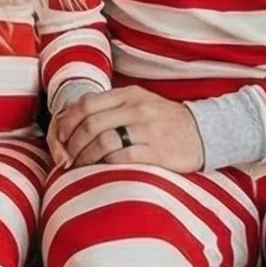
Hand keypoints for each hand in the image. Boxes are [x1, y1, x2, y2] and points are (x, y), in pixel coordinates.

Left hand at [50, 86, 204, 173]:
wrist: (205, 133)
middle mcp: (137, 108)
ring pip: (102, 142)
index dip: (66, 123)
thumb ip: (112, 107)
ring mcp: (147, 130)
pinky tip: (98, 172)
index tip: (60, 138)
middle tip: (65, 158)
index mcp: (129, 94)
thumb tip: (73, 120)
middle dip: (71, 144)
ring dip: (84, 158)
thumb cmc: (165, 121)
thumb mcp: (140, 103)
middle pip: (90, 124)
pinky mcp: (157, 152)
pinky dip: (103, 166)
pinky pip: (121, 158)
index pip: (86, 104)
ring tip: (78, 167)